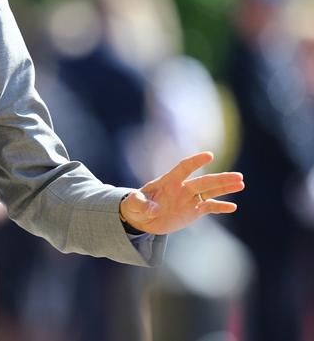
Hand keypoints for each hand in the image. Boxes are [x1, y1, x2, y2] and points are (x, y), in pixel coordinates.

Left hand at [120, 151, 244, 234]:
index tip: (209, 155)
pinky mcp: (193, 211)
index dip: (195, 162)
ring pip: (210, 191)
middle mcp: (182, 188)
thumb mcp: (133, 205)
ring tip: (241, 183)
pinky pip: (209, 207)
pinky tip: (233, 207)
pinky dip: (220, 207)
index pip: (184, 168)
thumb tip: (153, 209)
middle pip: (204, 181)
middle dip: (220, 179)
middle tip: (238, 176)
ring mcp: (189, 199)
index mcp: (168, 181)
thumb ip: (141, 203)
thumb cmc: (136, 206)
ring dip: (225, 187)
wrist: (142, 218)